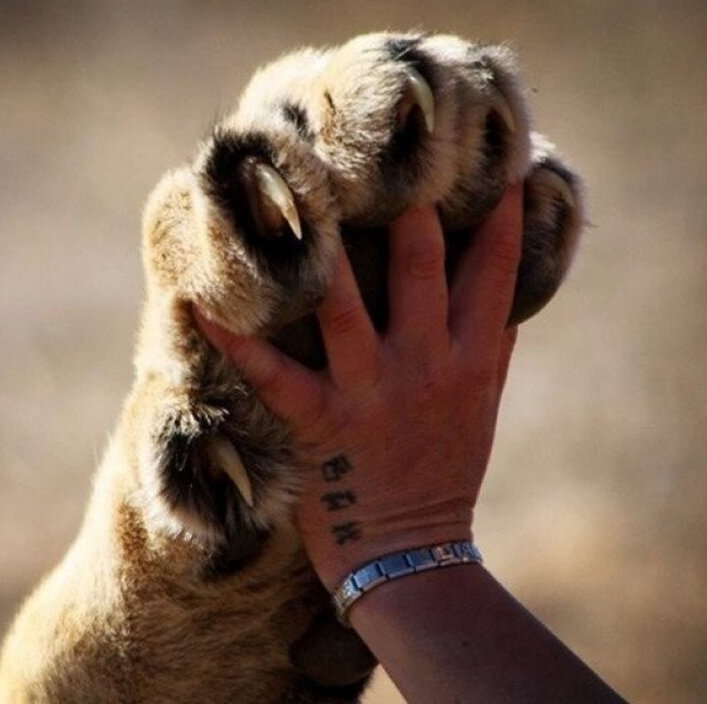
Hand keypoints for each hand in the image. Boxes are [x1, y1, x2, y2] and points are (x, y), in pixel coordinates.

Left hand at [196, 184, 521, 587]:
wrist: (412, 557)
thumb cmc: (444, 475)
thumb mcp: (482, 406)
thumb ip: (490, 342)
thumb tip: (505, 283)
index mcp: (468, 358)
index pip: (493, 271)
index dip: (498, 214)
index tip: (500, 157)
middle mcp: (425, 366)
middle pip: (420, 268)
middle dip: (405, 205)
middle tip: (384, 148)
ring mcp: (370, 393)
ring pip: (343, 304)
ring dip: (320, 250)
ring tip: (297, 190)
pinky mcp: (319, 424)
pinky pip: (272, 374)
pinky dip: (236, 339)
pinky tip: (201, 303)